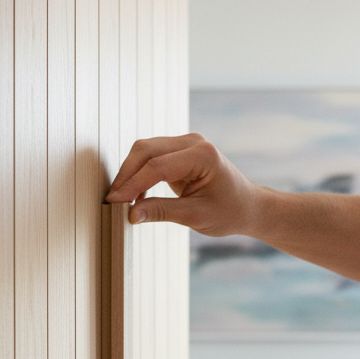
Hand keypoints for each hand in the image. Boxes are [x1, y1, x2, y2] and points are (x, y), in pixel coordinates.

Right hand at [104, 133, 261, 231]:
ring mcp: (186, 143)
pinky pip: (152, 157)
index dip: (133, 184)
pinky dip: (140, 173)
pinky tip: (135, 195)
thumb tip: (131, 214)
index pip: (157, 166)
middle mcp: (193, 142)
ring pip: (145, 150)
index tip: (114, 201)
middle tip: (112, 200)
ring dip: (130, 173)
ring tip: (121, 199)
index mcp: (202, 155)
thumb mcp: (196, 216)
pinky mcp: (179, 151)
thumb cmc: (228, 212)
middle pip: (146, 150)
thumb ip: (162, 212)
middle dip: (127, 174)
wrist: (247, 206)